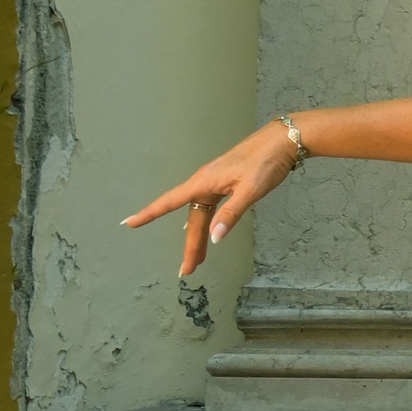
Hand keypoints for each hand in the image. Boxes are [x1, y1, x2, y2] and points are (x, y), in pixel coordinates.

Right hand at [122, 124, 299, 278]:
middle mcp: (205, 182)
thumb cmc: (266, 162)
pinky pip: (210, 207)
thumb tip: (214, 238)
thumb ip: (232, 213)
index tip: (129, 223)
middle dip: (189, 245)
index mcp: (204, 181)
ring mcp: (215, 181)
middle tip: (186, 270)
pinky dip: (206, 222)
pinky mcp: (226, 182)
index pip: (170, 202)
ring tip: (196, 261)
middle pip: (192, 219)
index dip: (149, 214)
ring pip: (202, 215)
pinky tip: (205, 231)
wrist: (283, 140)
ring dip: (198, 237)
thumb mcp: (250, 189)